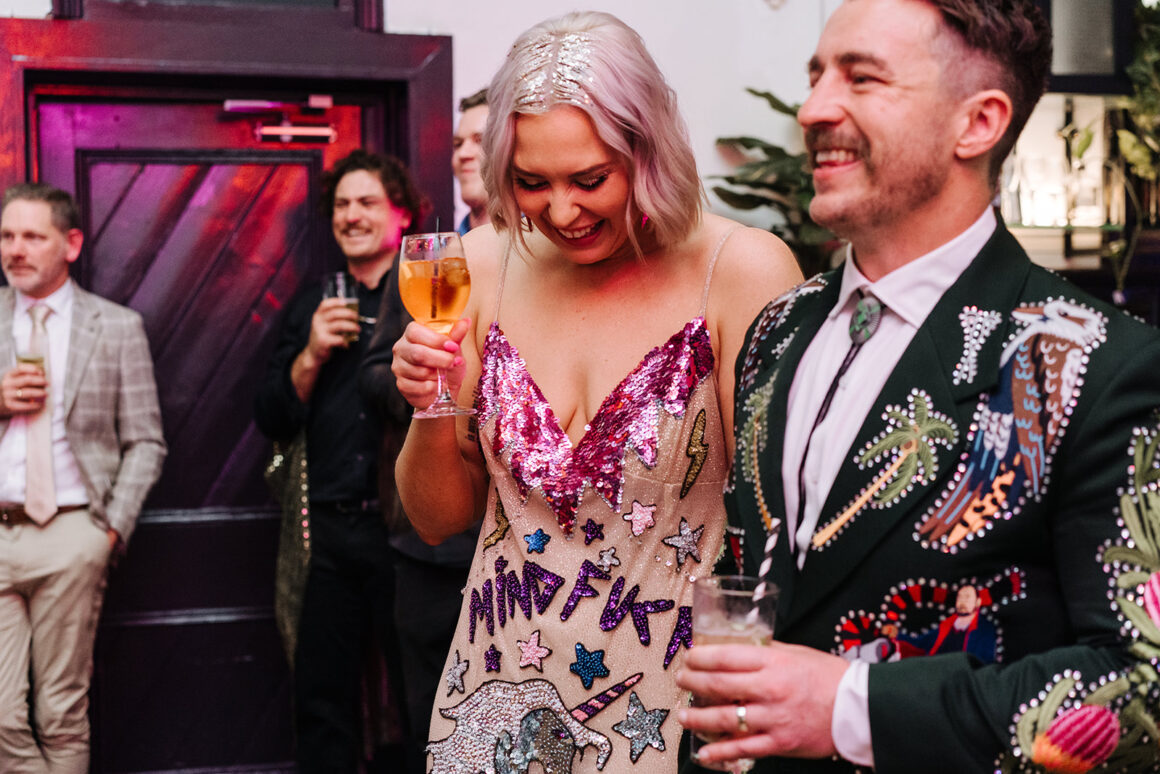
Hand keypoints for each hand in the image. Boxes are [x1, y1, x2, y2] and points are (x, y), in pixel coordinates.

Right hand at [0, 364, 48, 416]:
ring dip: (39, 393)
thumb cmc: (10, 390)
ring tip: (46, 393)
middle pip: (27, 380)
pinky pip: (26, 405)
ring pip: (28, 392)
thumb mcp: (13, 379)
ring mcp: (8, 395)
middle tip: (47, 383)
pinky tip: (40, 404)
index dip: (33, 369)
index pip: (21, 369)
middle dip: (40, 381)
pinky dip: (35, 405)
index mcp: (8, 376)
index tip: (42, 372)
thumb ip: (25, 375)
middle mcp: (7, 384)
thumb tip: (42, 373)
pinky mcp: (10, 406)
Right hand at [304, 297, 358, 363]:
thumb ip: (334, 319)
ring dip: (351, 326)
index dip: (336, 301)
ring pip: (340, 325)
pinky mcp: (324, 341)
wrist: (313, 354)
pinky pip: (339, 339)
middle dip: (349, 314)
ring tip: (357, 329)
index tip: (346, 302)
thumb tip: (353, 314)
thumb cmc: (323, 338)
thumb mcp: (324, 326)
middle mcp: (318, 322)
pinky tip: (347, 345)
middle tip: (357, 317)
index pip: (325, 304)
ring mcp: (320, 331)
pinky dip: (346, 342)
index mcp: (318, 316)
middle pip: (335, 313)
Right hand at [392, 318, 470, 409]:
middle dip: (440, 359)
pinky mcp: (402, 385)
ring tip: (443, 375)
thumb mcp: (455, 350)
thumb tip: (466, 321)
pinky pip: (418, 387)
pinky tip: (435, 385)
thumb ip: (456, 336)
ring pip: (419, 371)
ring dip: (437, 375)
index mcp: (412, 334)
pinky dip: (432, 387)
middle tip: (453, 363)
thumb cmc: (448, 366)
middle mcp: (401, 348)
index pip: (415, 332)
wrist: (445, 391)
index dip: (436, 340)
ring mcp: (399, 367)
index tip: (453, 346)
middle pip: (417, 353)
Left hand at [676, 642, 849, 763]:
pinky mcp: (780, 743)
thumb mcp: (796, 653)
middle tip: (681, 680)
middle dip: (693, 683)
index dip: (701, 657)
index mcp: (773, 662)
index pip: (726, 656)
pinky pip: (743, 749)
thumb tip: (738, 646)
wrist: (858, 708)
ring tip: (684, 715)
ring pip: (725, 719)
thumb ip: (766, 651)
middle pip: (719, 685)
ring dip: (699, 718)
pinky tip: (705, 753)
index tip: (689, 656)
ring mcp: (773, 718)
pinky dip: (720, 753)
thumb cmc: (828, 677)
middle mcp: (770, 689)